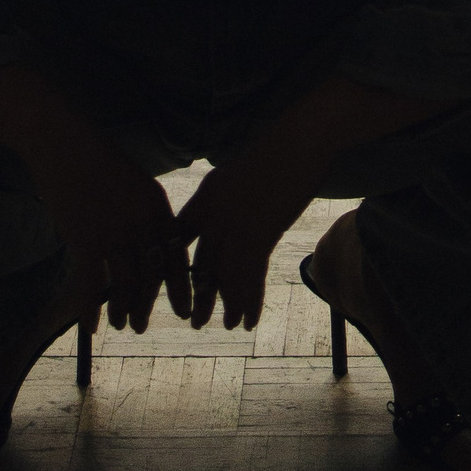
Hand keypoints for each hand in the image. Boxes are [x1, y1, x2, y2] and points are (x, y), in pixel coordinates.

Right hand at [24, 122, 187, 334]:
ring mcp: (114, 232)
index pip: (176, 254)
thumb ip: (143, 215)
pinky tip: (90, 327)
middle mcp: (140, 222)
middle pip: (152, 274)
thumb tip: (146, 249)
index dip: (180, 285)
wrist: (64, 143)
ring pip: (125, 284)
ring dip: (122, 310)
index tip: (183, 308)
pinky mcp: (85, 239)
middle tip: (143, 326)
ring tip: (120, 324)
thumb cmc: (98, 161)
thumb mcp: (134, 183)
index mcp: (156, 206)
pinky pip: (91, 284)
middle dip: (148, 304)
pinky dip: (90, 310)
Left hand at [173, 148, 315, 333]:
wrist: (296, 145)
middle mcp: (213, 219)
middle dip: (199, 296)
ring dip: (226, 305)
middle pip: (200, 266)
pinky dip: (252, 302)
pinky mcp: (261, 237)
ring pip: (225, 279)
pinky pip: (251, 279)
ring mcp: (235, 229)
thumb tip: (213, 222)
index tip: (175, 287)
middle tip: (195, 320)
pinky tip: (249, 320)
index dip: (174, 267)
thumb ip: (216, 199)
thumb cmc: (270, 153)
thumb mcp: (230, 173)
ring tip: (225, 325)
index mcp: (203, 200)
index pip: (178, 240)